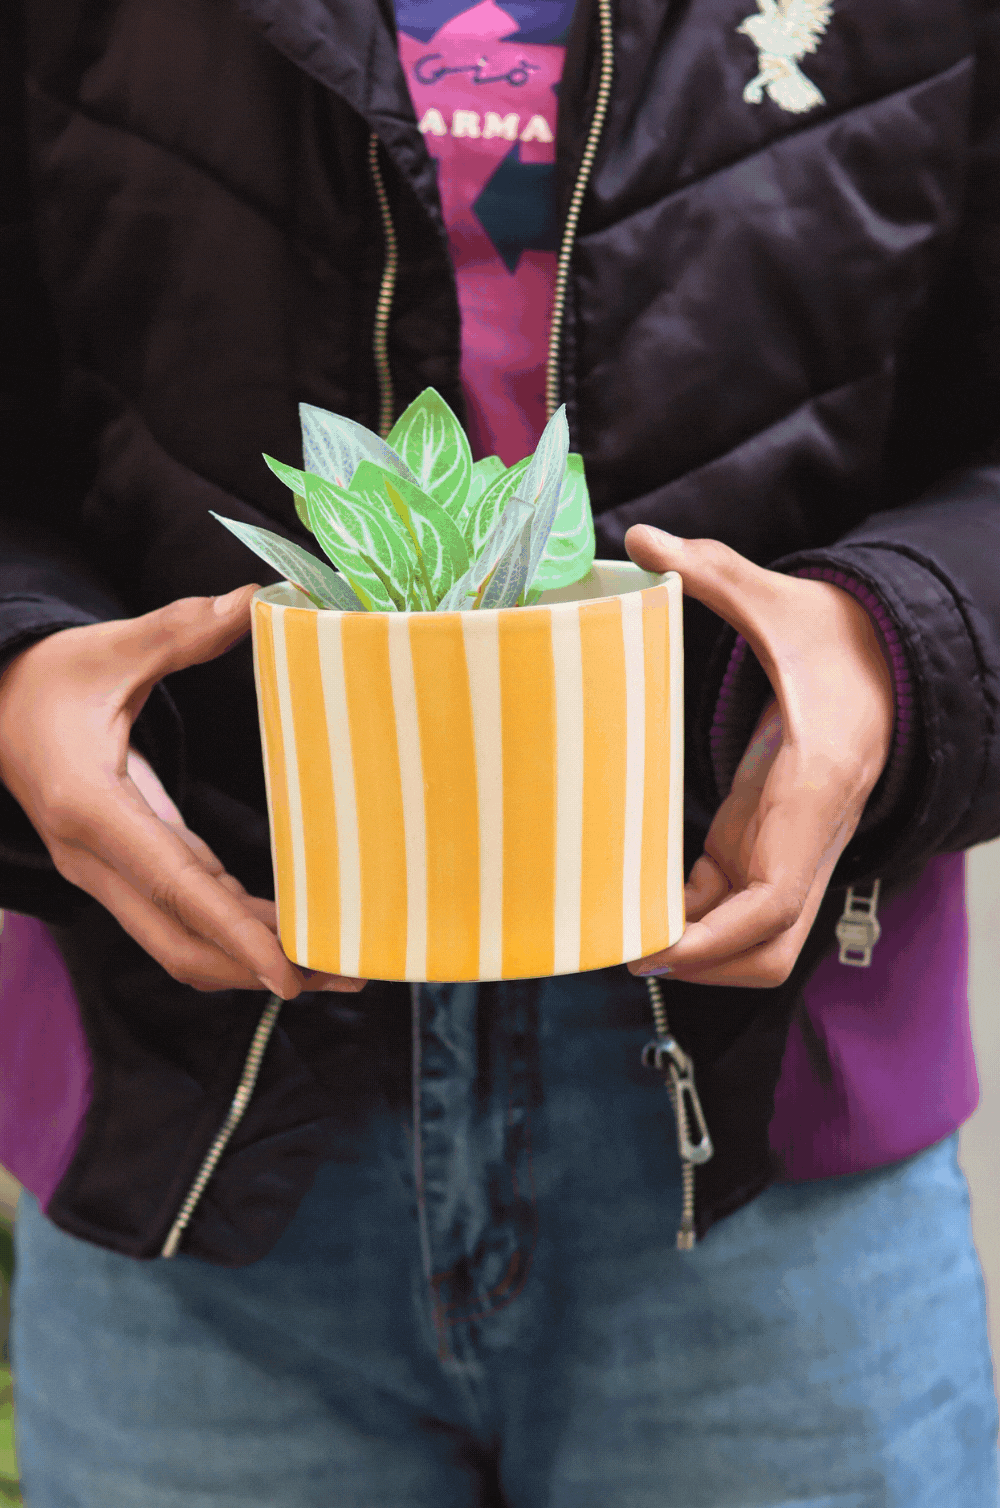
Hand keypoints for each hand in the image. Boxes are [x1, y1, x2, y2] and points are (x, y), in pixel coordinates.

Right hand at [0, 587, 364, 997]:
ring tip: (334, 965)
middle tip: (345, 974)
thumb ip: (183, 629)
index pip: (174, 886)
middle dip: (260, 969)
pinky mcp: (124, 875)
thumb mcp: (111, 648)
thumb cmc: (47, 679)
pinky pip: (183, 919)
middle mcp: (93, 859)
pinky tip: (291, 932)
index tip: (288, 972)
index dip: (235, 934)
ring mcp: (105, 876)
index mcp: (90, 808)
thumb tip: (260, 597)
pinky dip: (236, 934)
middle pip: (181, 945)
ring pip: (182, 945)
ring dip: (254, 961)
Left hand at [623, 526, 894, 987]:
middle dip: (705, 967)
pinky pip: (737, 909)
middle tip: (626, 954)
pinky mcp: (772, 848)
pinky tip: (636, 904)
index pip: (776, 896)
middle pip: (770, 946)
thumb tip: (642, 540)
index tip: (658, 949)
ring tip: (621, 936)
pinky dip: (692, 921)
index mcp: (812, 787)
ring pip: (758, 941)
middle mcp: (809, 835)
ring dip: (699, 954)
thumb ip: (713, 573)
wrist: (887, 664)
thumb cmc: (835, 640)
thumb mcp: (777, 602)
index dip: (717, 937)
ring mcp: (792, 851)